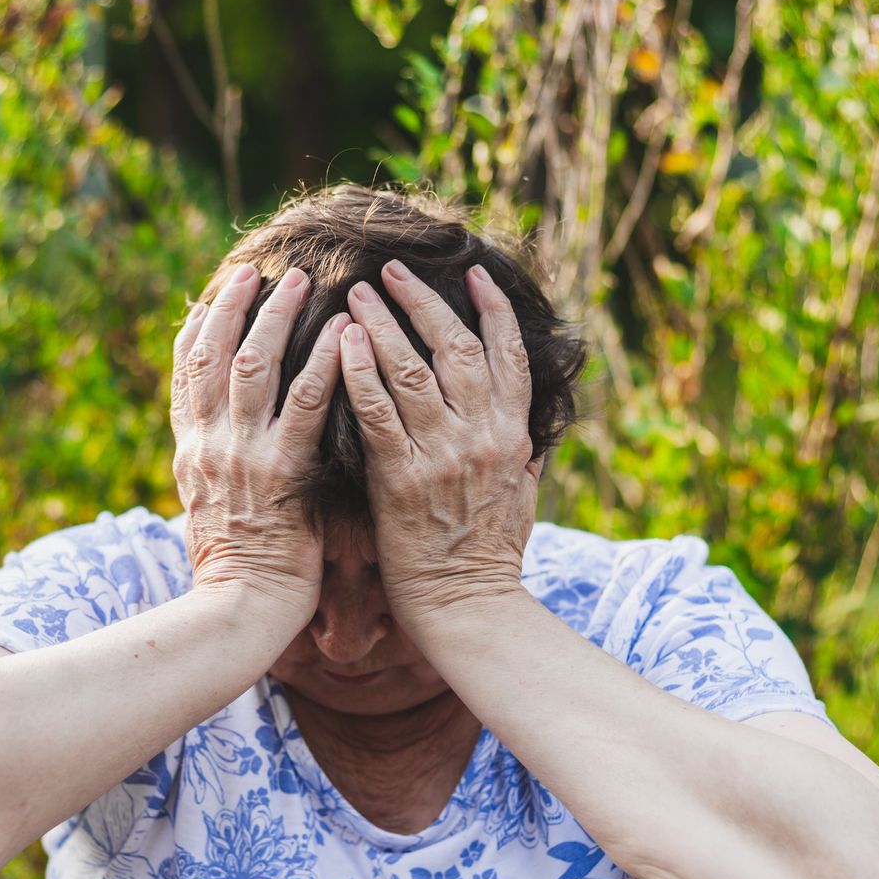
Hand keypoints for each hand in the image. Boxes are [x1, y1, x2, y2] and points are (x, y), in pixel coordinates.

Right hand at [171, 263, 348, 621]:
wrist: (240, 614)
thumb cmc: (238, 572)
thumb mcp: (213, 511)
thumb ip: (222, 469)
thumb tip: (228, 445)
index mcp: (191, 452)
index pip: (186, 376)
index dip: (198, 330)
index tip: (210, 295)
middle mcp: (208, 445)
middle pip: (213, 356)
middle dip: (234, 307)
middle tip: (257, 269)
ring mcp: (242, 456)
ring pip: (254, 366)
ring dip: (277, 318)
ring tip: (301, 282)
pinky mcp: (281, 474)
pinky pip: (305, 406)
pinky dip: (324, 365)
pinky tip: (344, 335)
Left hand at [339, 260, 539, 631]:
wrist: (467, 608)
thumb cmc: (489, 557)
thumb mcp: (522, 498)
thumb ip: (526, 456)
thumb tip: (537, 431)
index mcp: (512, 436)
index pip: (509, 355)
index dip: (493, 309)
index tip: (474, 273)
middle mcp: (483, 436)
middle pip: (456, 347)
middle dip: (423, 302)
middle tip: (392, 270)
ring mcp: (443, 454)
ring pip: (413, 369)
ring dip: (383, 324)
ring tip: (357, 292)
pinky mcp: (402, 477)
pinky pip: (377, 411)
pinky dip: (359, 372)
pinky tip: (341, 342)